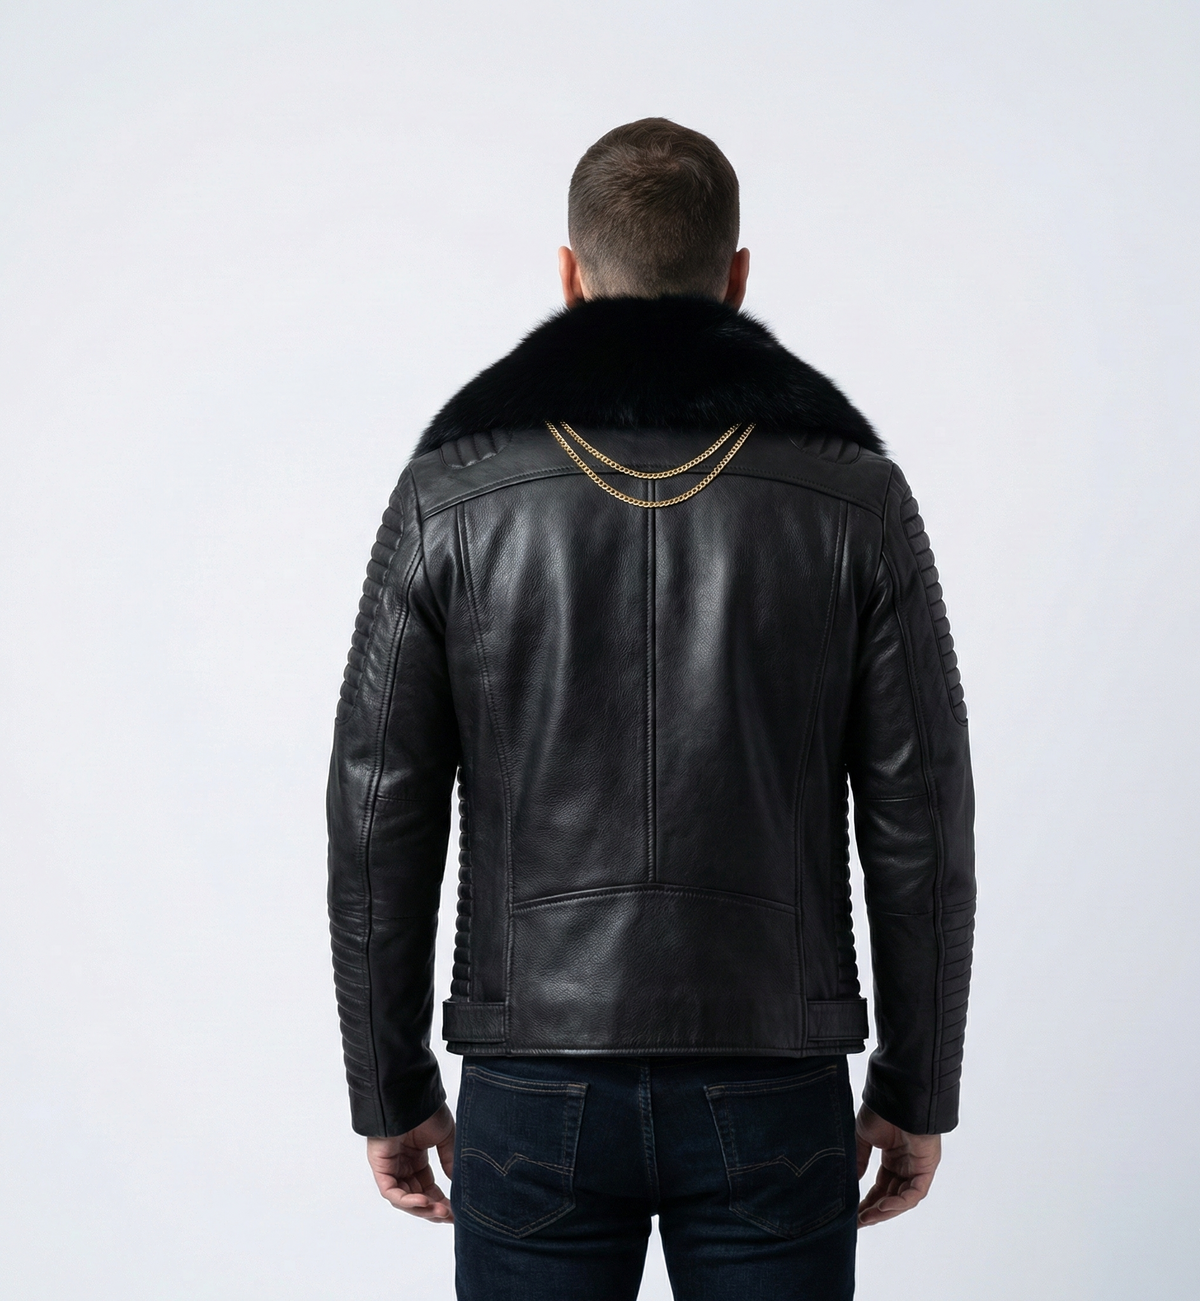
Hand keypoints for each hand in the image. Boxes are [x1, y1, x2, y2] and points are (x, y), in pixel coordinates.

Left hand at [366, 1102, 455, 1221]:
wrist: (411, 1096)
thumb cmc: (427, 1111)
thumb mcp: (445, 1137)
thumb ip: (449, 1160)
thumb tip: (456, 1184)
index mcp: (416, 1158)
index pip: (427, 1187)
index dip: (441, 1201)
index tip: (455, 1212)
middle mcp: (401, 1165)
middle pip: (416, 1197)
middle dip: (432, 1209)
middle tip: (450, 1216)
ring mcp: (390, 1167)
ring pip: (403, 1199)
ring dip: (422, 1208)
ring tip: (440, 1211)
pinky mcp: (380, 1167)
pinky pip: (391, 1192)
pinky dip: (407, 1200)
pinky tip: (424, 1201)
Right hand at [855, 1103, 940, 1226]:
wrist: (896, 1096)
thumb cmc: (880, 1110)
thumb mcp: (863, 1137)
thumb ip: (860, 1159)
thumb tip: (853, 1182)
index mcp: (893, 1156)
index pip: (881, 1186)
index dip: (868, 1201)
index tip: (853, 1214)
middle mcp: (906, 1164)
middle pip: (891, 1196)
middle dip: (875, 1210)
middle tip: (858, 1221)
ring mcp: (917, 1167)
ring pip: (903, 1198)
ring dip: (886, 1210)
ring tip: (867, 1217)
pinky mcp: (927, 1167)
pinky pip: (915, 1192)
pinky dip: (900, 1202)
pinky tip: (884, 1207)